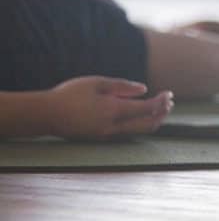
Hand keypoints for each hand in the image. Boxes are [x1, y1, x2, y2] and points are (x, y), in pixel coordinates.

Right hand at [46, 76, 173, 138]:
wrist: (46, 115)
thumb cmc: (70, 94)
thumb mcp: (95, 83)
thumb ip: (122, 86)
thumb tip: (144, 89)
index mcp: (113, 110)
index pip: (147, 109)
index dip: (162, 102)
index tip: (170, 94)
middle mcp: (114, 126)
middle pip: (148, 124)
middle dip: (163, 114)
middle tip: (170, 103)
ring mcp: (108, 134)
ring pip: (139, 131)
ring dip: (153, 121)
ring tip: (161, 109)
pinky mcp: (102, 138)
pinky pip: (128, 132)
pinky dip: (140, 124)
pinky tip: (142, 116)